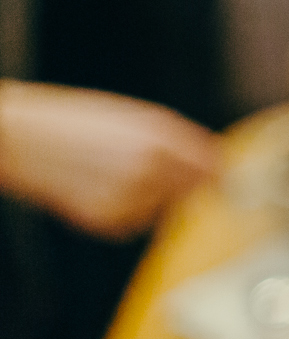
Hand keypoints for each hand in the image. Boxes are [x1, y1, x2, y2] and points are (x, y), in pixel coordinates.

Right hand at [0, 81, 220, 238]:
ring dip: (156, 197)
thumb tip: (217, 160)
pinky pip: (137, 221)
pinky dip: (131, 210)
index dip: (216, 170)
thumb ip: (181, 139)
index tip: (217, 173)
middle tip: (155, 170)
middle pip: (194, 190)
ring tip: (119, 174)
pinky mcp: (109, 221)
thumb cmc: (78, 121)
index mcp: (160, 140)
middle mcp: (150, 172)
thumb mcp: (137, 117)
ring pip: (166, 207)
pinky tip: (104, 189)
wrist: (22, 141)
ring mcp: (129, 199)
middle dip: (186, 184)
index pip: (212, 166)